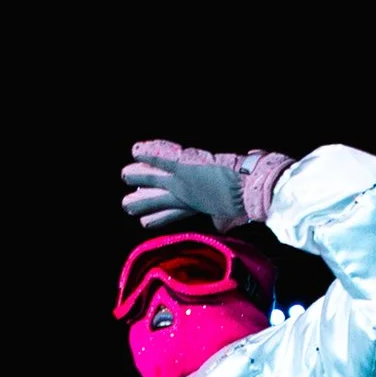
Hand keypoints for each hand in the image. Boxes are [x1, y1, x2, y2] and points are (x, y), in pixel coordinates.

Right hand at [120, 140, 248, 232]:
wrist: (251, 191)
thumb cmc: (246, 202)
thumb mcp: (233, 214)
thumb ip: (224, 220)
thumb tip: (221, 226)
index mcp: (198, 206)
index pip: (174, 212)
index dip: (160, 217)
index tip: (146, 222)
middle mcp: (186, 197)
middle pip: (160, 200)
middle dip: (143, 202)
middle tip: (127, 206)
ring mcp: (183, 183)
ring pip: (156, 179)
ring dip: (140, 176)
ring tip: (124, 175)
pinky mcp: (185, 169)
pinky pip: (163, 160)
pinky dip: (149, 155)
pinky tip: (135, 151)